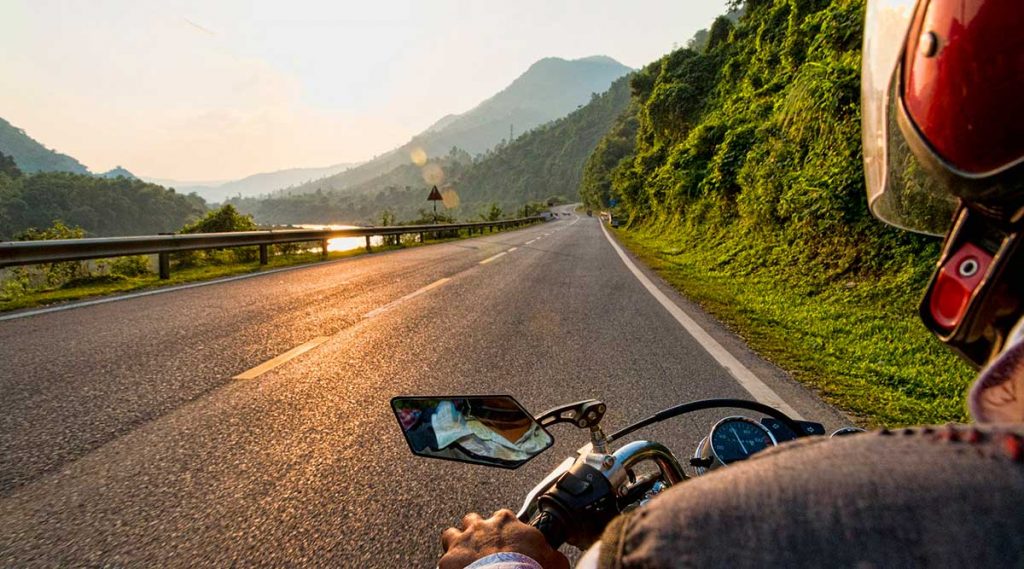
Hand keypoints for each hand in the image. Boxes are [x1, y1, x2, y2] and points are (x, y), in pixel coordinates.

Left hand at [439, 509, 569, 568]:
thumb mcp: (553, 561)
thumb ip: (553, 556)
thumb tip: (558, 561)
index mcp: (508, 522)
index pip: (505, 517)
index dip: (505, 530)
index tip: (508, 542)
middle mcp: (483, 526)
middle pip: (473, 520)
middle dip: (476, 531)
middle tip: (483, 548)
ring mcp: (463, 541)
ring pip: (452, 533)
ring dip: (456, 543)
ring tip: (463, 558)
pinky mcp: (449, 559)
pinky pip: (444, 559)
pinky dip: (449, 566)